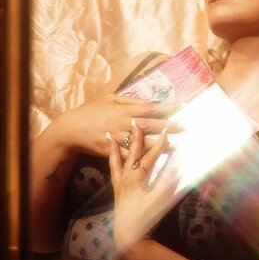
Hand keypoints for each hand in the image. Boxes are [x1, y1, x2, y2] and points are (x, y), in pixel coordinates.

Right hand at [47, 94, 176, 157]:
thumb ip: (129, 99)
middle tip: (186, 127)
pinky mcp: (112, 151)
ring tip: (177, 145)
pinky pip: (130, 155)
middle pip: (151, 124)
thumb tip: (147, 99)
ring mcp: (118, 137)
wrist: (72, 128)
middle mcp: (124, 123)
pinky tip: (154, 160)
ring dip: (161, 144)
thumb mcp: (109, 98)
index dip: (167, 106)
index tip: (183, 106)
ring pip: (143, 142)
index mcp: (125, 109)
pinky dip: (142, 158)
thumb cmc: (91, 110)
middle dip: (169, 125)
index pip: (151, 106)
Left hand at [107, 120, 184, 250]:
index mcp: (136, 180)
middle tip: (137, 121)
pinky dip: (112, 159)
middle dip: (136, 136)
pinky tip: (112, 154)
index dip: (159, 145)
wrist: (128, 239)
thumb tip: (175, 167)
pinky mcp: (117, 189)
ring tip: (109, 133)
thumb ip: (165, 186)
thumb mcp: (158, 204)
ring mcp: (120, 183)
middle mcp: (126, 178)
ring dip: (115, 146)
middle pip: (131, 153)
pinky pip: (112, 169)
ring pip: (117, 159)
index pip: (150, 157)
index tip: (168, 132)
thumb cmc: (145, 221)